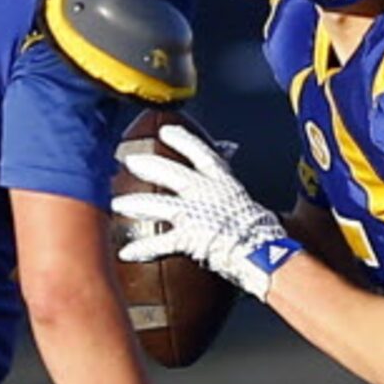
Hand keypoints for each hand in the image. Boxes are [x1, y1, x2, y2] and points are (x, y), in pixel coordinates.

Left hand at [112, 123, 298, 298]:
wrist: (265, 252)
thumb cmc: (264, 233)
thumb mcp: (247, 203)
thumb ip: (231, 192)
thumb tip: (232, 188)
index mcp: (223, 181)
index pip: (200, 152)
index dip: (182, 140)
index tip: (166, 131)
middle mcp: (206, 192)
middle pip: (170, 173)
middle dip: (148, 165)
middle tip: (129, 160)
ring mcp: (194, 214)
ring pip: (157, 204)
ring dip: (135, 204)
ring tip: (118, 203)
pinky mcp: (188, 237)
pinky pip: (160, 242)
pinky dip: (142, 248)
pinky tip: (126, 252)